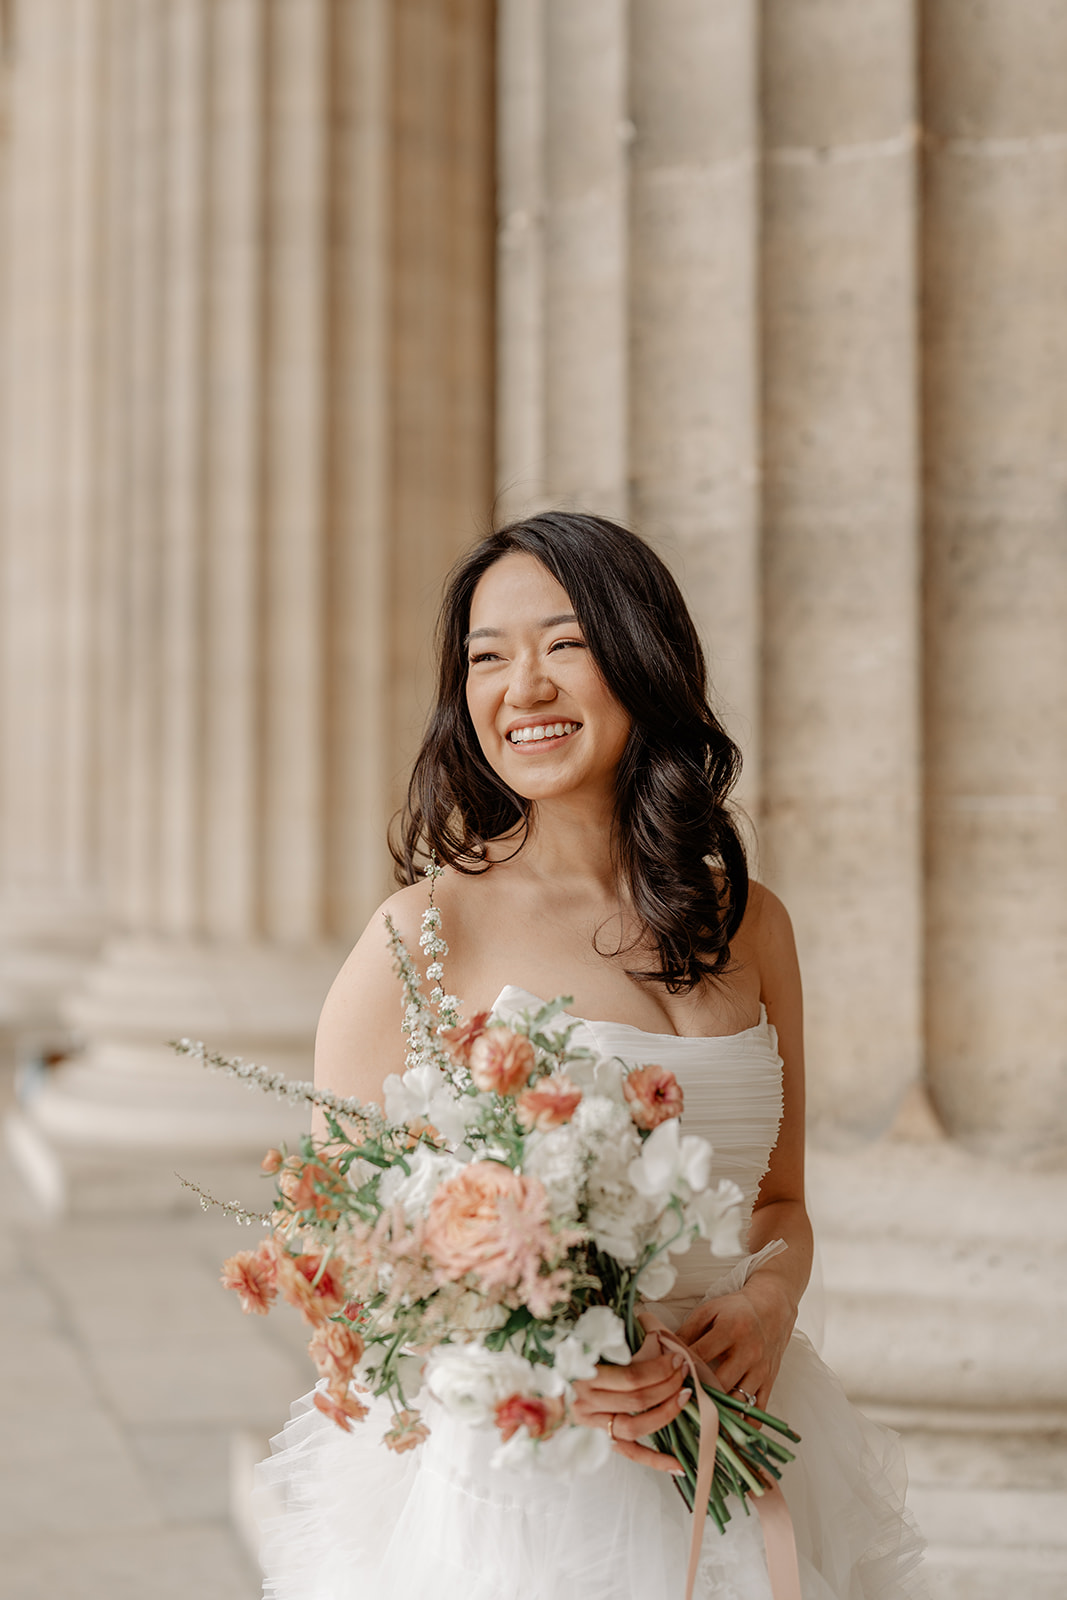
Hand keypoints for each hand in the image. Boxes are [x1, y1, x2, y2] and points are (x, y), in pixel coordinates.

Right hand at [570, 1349, 689, 1473]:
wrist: (537, 1388)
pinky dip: (654, 1460)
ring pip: (634, 1427)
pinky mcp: (597, 1438)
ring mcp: (590, 1424)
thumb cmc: (561, 1357)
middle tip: (683, 1371)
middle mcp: (585, 1403)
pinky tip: (678, 1466)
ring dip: (665, 1413)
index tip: (676, 1358)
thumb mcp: (584, 1343)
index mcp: (582, 1375)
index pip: (631, 1377)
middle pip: (637, 1400)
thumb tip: (655, 1339)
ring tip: (683, 1398)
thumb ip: (615, 1343)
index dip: (659, 1368)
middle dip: (667, 1384)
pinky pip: (628, 1453)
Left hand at [676, 1277, 795, 1412]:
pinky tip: (727, 1427)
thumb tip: (664, 1350)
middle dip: (699, 1394)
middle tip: (680, 1403)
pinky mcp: (769, 1382)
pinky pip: (758, 1412)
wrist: (773, 1307)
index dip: (682, 1367)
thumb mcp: (709, 1311)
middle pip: (720, 1383)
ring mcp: (760, 1370)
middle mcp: (749, 1352)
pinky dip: (743, 1424)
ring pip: (738, 1402)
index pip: (701, 1354)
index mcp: (731, 1330)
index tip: (667, 1377)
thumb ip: (687, 1331)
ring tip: (698, 1420)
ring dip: (719, 1414)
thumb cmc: (736, 1310)